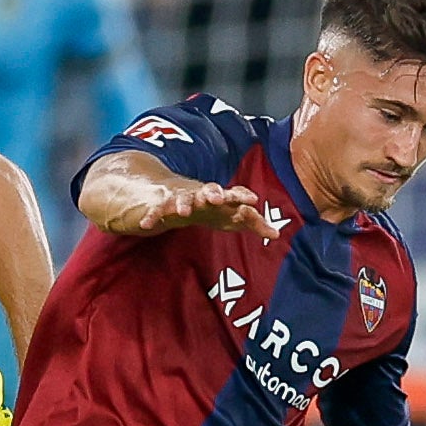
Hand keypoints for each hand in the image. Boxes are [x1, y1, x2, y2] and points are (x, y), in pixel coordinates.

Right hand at [135, 180, 275, 238]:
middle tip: (218, 198)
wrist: (177, 192)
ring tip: (183, 212)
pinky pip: (157, 212)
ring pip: (182, 200)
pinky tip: (147, 225)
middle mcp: (201, 194)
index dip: (243, 196)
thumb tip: (277, 234)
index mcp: (219, 196)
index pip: (234, 194)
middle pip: (209, 191)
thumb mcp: (232, 216)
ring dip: (183, 204)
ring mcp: (181, 198)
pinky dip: (152, 217)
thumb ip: (253, 223)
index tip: (253, 199)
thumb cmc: (211, 207)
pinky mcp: (163, 207)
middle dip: (213, 193)